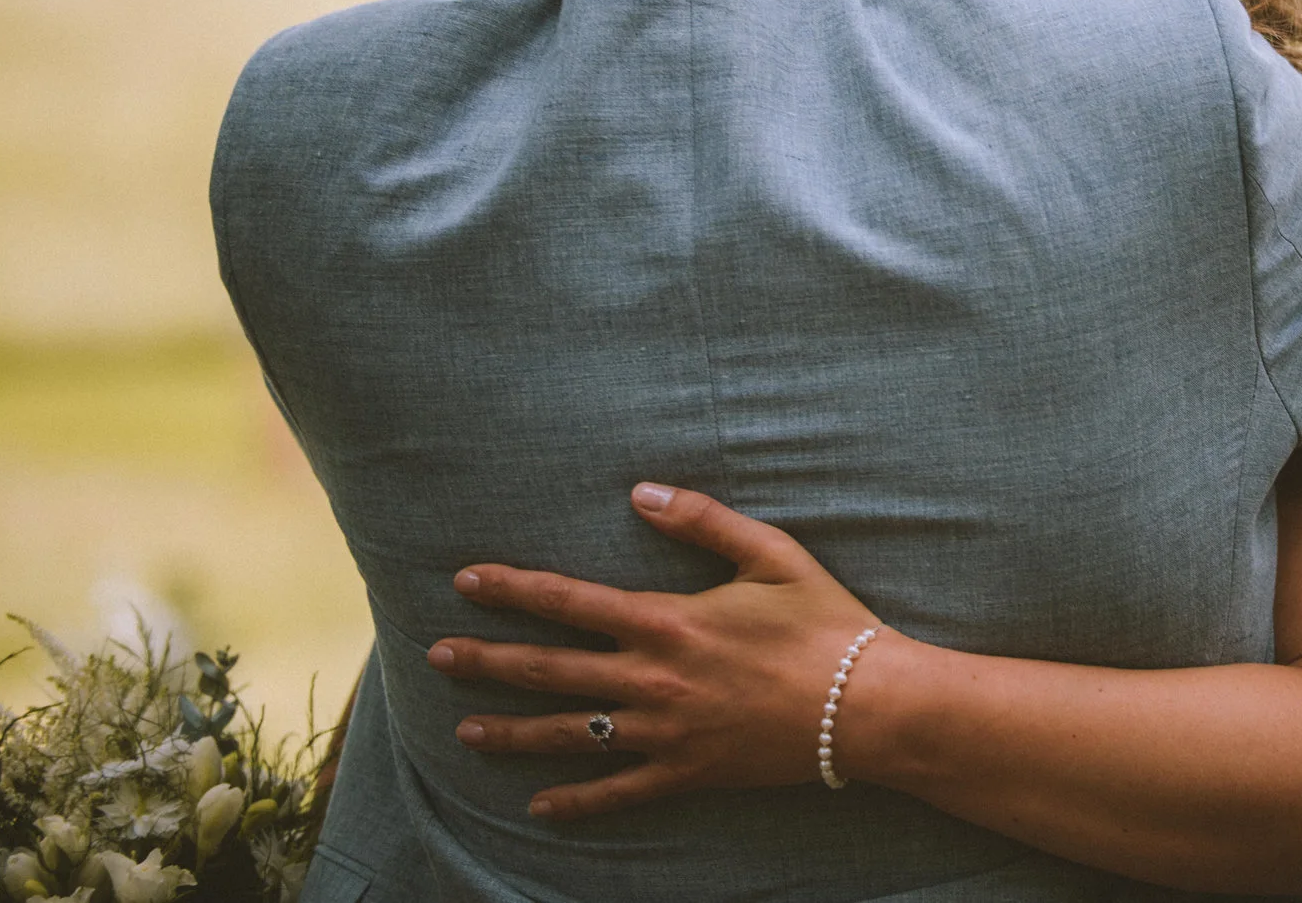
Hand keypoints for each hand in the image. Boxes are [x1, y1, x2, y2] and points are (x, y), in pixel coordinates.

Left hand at [429, 483, 886, 818]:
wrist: (867, 706)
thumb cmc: (825, 622)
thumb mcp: (771, 554)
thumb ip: (703, 521)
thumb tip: (640, 492)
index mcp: (668, 621)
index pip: (569, 601)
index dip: (513, 589)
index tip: (465, 581)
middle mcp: (653, 680)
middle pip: (551, 669)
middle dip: (487, 660)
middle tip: (434, 655)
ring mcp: (665, 733)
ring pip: (570, 733)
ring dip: (511, 730)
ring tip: (463, 728)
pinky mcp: (687, 773)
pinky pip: (618, 792)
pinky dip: (575, 801)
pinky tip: (538, 807)